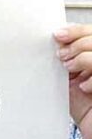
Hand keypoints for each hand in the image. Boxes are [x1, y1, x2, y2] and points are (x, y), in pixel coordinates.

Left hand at [55, 24, 91, 138]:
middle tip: (62, 57)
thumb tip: (54, 44)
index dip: (77, 31)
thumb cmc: (84, 108)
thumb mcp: (70, 80)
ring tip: (71, 70)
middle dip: (77, 44)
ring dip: (84, 58)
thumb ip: (66, 61)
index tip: (58, 36)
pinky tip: (84, 88)